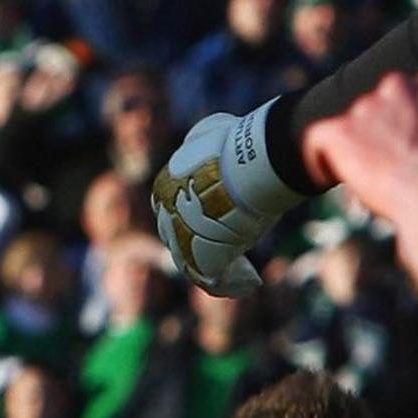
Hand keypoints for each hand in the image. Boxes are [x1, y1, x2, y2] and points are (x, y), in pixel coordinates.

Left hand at [150, 100, 303, 295]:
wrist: (244, 163)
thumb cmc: (235, 146)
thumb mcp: (213, 133)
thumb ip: (207, 142)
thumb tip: (219, 137)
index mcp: (165, 187)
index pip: (175, 209)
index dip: (198, 219)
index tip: (224, 223)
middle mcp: (165, 216)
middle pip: (180, 238)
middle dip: (206, 246)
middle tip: (235, 251)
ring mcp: (180, 240)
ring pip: (194, 263)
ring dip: (221, 269)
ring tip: (248, 274)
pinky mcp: (198, 259)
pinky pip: (211, 280)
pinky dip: (231, 283)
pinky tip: (252, 281)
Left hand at [301, 71, 417, 217]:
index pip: (411, 94)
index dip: (404, 122)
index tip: (406, 147)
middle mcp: (398, 85)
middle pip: (378, 108)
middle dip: (379, 134)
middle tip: (387, 168)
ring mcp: (367, 106)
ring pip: (351, 126)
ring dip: (356, 149)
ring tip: (369, 182)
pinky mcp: (340, 130)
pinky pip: (318, 139)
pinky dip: (319, 159)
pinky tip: (328, 178)